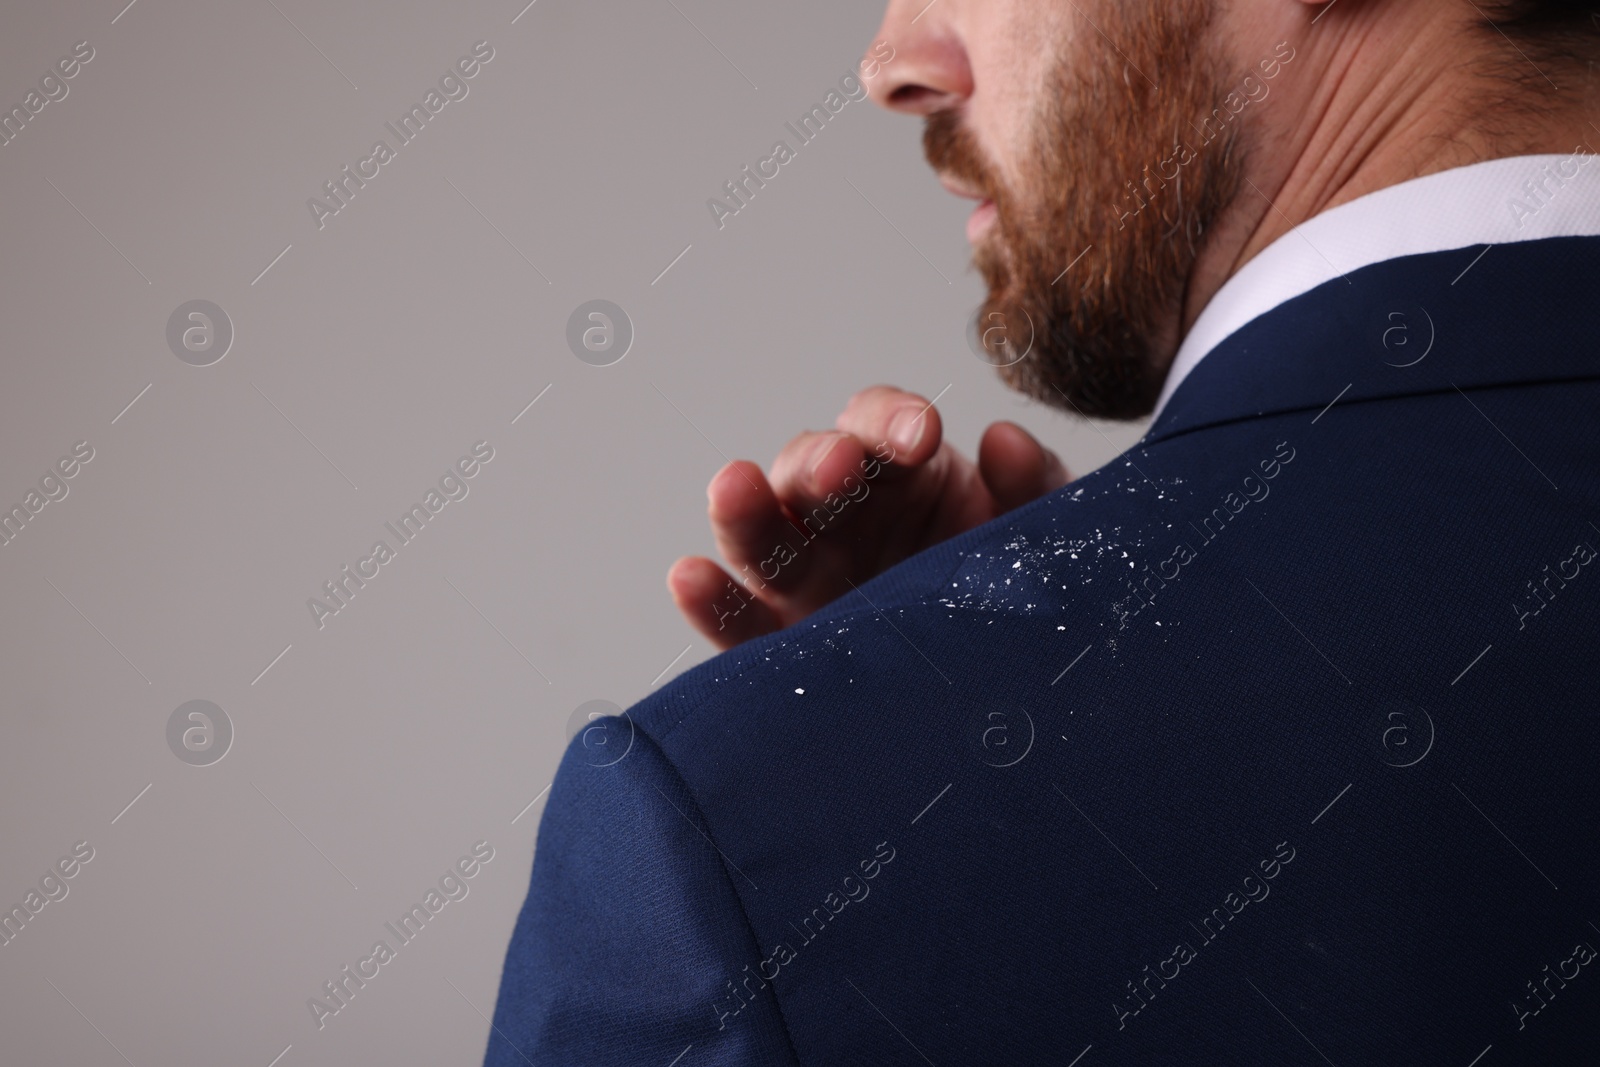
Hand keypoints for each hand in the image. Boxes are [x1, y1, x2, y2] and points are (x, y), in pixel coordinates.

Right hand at [667, 385, 1070, 648]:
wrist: (1011, 686)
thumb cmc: (1015, 593)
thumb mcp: (1039, 537)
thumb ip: (1032, 487)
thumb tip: (1005, 440)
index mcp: (902, 472)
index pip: (877, 424)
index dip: (890, 421)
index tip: (923, 434)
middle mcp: (843, 514)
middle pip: (811, 470)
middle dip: (823, 461)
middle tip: (843, 466)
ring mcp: (806, 578)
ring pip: (761, 534)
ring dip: (746, 508)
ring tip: (735, 485)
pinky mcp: (782, 643)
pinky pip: (738, 624)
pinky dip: (709, 602)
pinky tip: (689, 578)